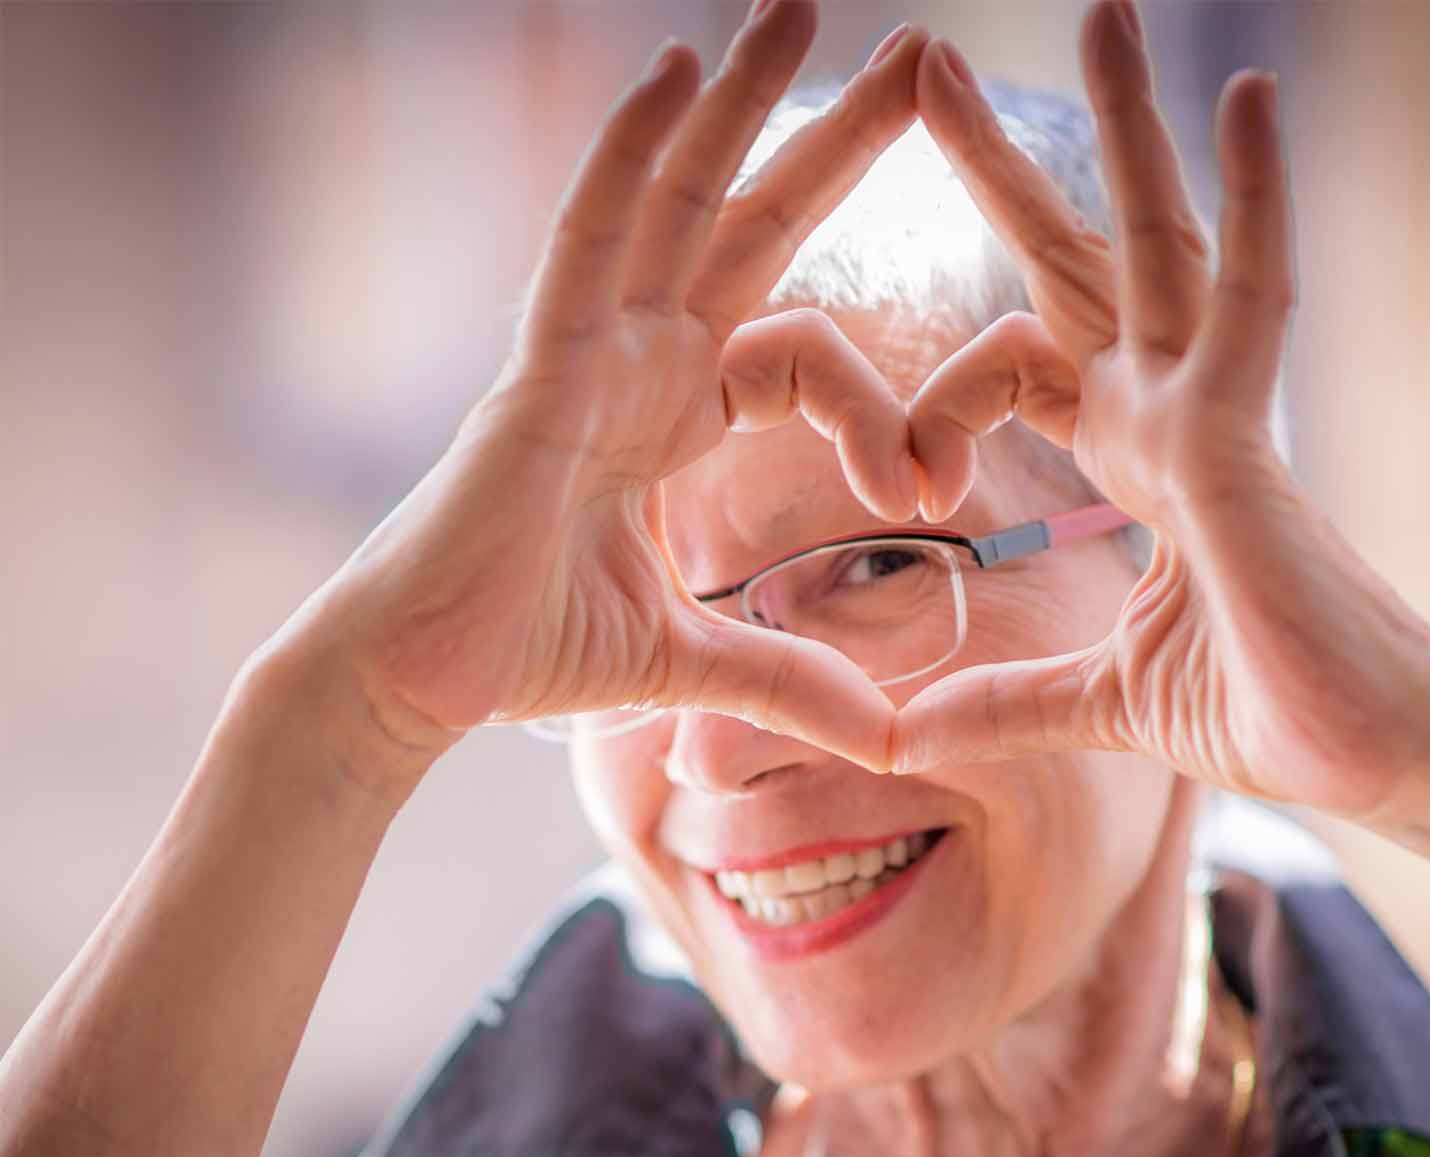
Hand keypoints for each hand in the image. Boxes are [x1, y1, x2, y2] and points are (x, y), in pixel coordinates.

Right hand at [273, 4, 925, 777]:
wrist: (420, 685)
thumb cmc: (528, 652)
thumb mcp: (694, 660)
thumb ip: (790, 678)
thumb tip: (888, 733)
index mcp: (674, 416)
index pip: (803, 352)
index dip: (879, 406)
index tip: (933, 486)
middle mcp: (636, 362)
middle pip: (751, 225)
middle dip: (832, 142)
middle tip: (918, 53)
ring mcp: (585, 352)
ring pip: (675, 201)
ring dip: (738, 102)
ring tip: (801, 5)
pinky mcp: (538, 370)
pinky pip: (588, 239)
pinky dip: (630, 156)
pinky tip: (676, 71)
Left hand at [892, 2, 1429, 821]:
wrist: (1374, 762)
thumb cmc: (1268, 714)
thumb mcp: (1097, 701)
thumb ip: (1001, 702)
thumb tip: (897, 738)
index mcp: (1138, 464)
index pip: (1023, 368)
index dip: (940, 400)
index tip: (902, 482)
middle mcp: (1173, 419)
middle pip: (1077, 266)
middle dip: (1006, 172)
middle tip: (934, 67)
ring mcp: (1215, 419)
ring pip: (1162, 244)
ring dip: (1127, 130)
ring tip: (1104, 11)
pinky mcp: (1252, 444)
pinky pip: (1253, 297)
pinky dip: (1253, 199)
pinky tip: (1242, 92)